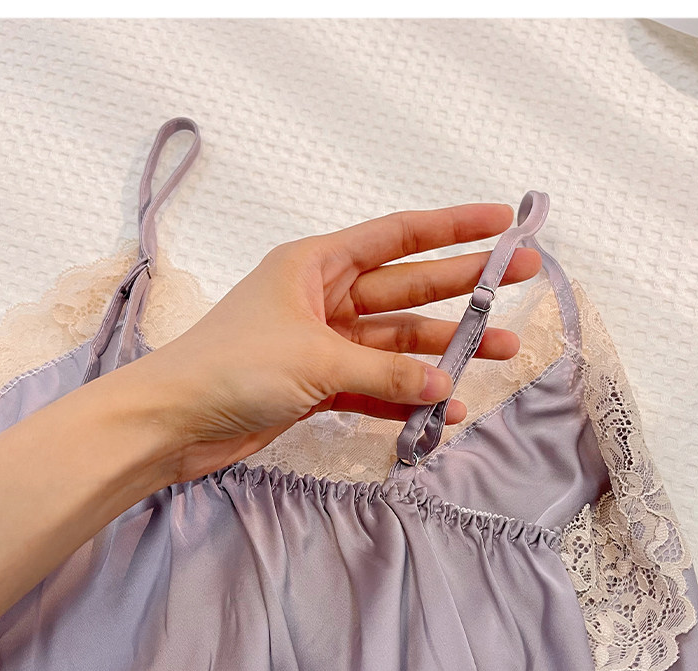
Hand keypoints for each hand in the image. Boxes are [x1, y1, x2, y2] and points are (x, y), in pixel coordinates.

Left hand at [129, 203, 540, 483]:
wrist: (175, 422)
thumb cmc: (234, 367)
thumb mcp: (316, 360)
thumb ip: (385, 370)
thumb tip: (445, 384)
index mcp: (316, 265)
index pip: (396, 236)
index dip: (452, 226)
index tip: (502, 220)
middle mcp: (324, 299)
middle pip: (408, 289)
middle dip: (463, 287)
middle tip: (523, 280)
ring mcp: (324, 345)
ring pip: (396, 344)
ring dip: (443, 353)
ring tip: (498, 355)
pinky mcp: (319, 386)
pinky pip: (375, 386)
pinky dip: (406, 397)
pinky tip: (443, 409)